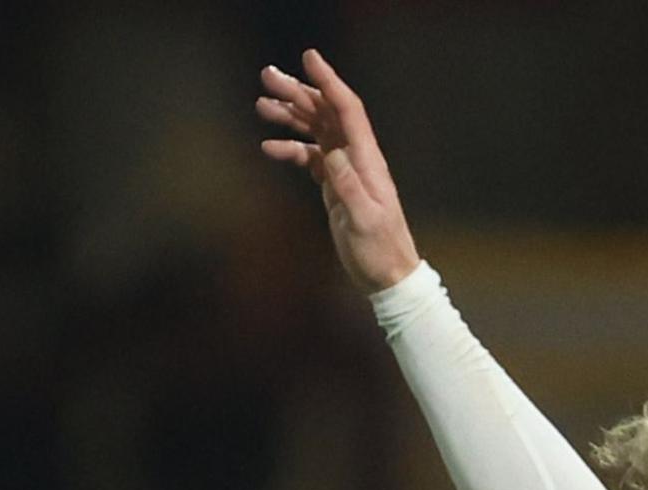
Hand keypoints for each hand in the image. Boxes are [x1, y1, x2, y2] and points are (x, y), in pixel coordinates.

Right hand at [258, 49, 419, 293]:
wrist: (386, 273)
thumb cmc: (380, 249)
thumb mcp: (364, 219)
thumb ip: (348, 186)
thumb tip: (332, 155)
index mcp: (367, 159)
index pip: (347, 110)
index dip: (329, 81)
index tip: (309, 58)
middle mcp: (356, 157)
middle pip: (326, 114)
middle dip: (299, 92)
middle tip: (267, 77)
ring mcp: (345, 170)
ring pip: (316, 132)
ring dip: (291, 116)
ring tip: (261, 105)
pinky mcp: (335, 185)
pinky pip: (310, 157)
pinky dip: (291, 149)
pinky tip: (268, 147)